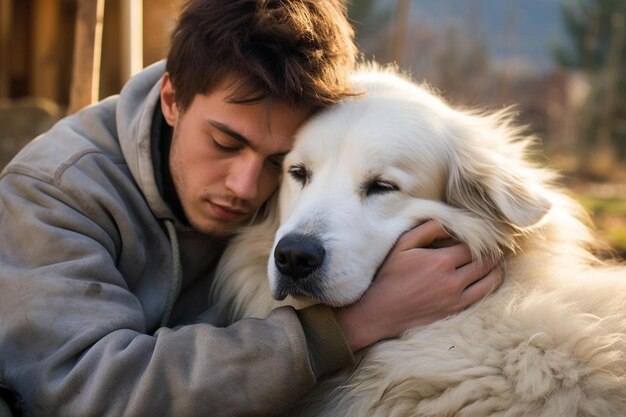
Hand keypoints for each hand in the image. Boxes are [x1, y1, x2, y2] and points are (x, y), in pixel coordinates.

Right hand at [334, 220, 502, 351]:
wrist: (380, 311)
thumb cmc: (389, 275)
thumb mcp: (402, 245)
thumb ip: (427, 230)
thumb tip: (449, 222)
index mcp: (441, 261)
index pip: (472, 245)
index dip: (479, 238)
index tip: (481, 234)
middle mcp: (453, 281)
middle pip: (485, 262)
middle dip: (492, 252)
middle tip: (495, 245)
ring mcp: (456, 299)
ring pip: (490, 281)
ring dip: (495, 269)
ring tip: (495, 261)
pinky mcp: (454, 312)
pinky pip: (482, 297)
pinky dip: (489, 286)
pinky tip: (488, 280)